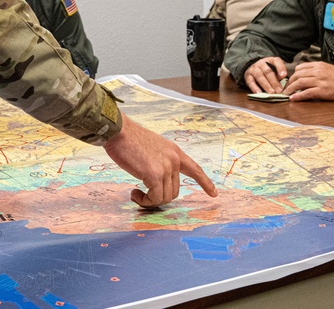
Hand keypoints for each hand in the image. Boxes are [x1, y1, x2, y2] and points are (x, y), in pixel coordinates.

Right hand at [102, 116, 217, 207]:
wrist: (119, 131)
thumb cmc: (130, 139)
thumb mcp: (153, 147)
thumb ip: (160, 161)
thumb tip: (157, 179)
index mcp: (175, 152)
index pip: (195, 169)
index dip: (205, 183)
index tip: (214, 193)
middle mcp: (174, 160)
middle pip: (174, 191)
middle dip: (159, 197)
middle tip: (142, 195)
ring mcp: (166, 167)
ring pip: (164, 197)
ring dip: (150, 200)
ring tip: (136, 193)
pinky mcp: (154, 175)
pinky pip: (154, 198)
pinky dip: (144, 201)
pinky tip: (134, 193)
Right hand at [243, 57, 287, 92]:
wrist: (254, 68)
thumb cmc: (268, 70)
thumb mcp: (275, 69)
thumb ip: (280, 75)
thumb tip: (284, 83)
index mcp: (271, 60)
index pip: (276, 61)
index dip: (280, 68)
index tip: (284, 75)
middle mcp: (262, 63)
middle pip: (268, 71)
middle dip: (274, 81)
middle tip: (279, 90)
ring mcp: (254, 69)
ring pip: (259, 76)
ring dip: (266, 85)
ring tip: (271, 93)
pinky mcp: (247, 75)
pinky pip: (250, 81)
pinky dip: (254, 87)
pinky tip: (259, 93)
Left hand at [283, 61, 333, 100]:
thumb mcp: (327, 68)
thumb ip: (316, 70)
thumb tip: (303, 74)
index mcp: (318, 65)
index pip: (300, 67)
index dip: (293, 74)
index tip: (290, 80)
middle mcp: (318, 71)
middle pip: (297, 75)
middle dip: (289, 82)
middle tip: (285, 88)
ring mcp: (319, 81)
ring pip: (300, 83)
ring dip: (291, 89)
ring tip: (286, 93)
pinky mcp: (322, 91)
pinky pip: (306, 93)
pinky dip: (298, 96)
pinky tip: (293, 98)